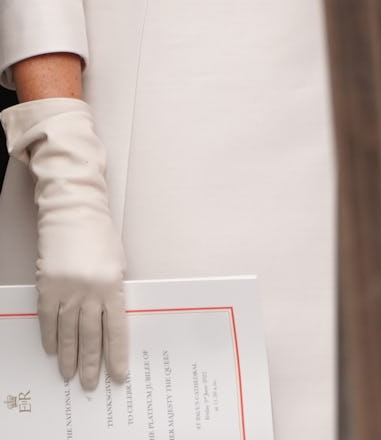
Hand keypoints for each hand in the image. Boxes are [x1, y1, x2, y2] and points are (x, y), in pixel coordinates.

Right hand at [1, 98, 128, 388]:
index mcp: (112, 286)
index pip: (116, 330)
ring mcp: (66, 291)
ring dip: (70, 358)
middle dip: (92, 364)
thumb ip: (115, 291)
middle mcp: (90, 292)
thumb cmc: (101, 234)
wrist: (73, 210)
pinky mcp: (47, 287)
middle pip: (91, 337)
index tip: (118, 376)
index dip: (116, 356)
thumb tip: (112, 322)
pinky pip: (47, 321)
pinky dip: (50, 338)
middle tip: (91, 385)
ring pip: (68, 334)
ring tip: (70, 376)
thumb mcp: (118, 262)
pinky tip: (53, 351)